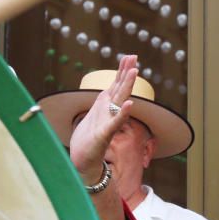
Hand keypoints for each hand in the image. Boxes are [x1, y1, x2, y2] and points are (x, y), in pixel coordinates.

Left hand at [69, 54, 136, 181]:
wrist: (84, 163)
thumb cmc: (87, 142)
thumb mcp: (93, 116)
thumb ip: (102, 104)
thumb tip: (107, 91)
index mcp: (105, 107)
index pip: (116, 85)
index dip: (122, 71)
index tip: (129, 56)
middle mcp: (109, 113)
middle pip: (120, 89)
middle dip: (126, 73)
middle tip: (134, 58)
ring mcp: (108, 123)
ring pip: (119, 101)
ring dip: (127, 86)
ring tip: (134, 72)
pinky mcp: (104, 135)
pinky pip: (115, 123)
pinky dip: (122, 114)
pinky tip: (129, 104)